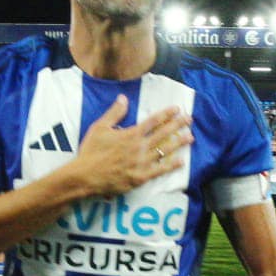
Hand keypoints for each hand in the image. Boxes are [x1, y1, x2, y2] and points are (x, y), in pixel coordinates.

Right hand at [73, 96, 190, 197]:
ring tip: (190, 137)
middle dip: (178, 125)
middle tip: (190, 119)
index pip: (153, 121)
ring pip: (164, 151)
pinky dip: (171, 165)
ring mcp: (141, 163)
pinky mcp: (140, 178)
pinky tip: (181, 161)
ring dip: (178, 143)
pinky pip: (159, 170)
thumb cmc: (91, 151)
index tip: (177, 109)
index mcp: (130, 134)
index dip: (166, 114)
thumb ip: (114, 113)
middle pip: (163, 134)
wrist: (85, 176)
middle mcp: (139, 147)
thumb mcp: (100, 127)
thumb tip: (124, 98)